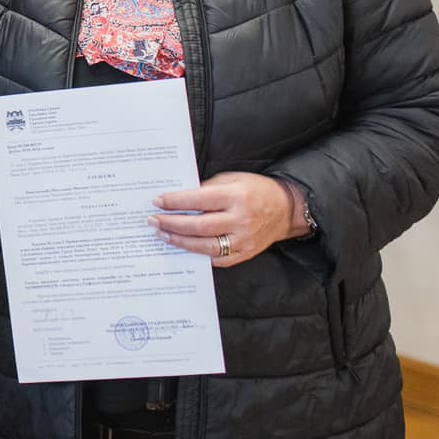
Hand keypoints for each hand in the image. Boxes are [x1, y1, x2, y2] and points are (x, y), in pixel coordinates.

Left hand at [150, 171, 298, 266]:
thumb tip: (179, 198)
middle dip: (171, 224)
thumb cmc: (255, 190)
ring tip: (162, 235)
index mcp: (236, 197)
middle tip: (153, 221)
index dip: (175, 202)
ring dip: (180, 241)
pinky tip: (183, 247)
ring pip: (205, 246)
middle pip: (199, 226)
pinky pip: (217, 258)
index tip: (157, 201)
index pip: (198, 200)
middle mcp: (240, 220)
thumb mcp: (232, 179)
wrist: (285, 209)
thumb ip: (207, 188)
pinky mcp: (244, 254)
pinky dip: (197, 254)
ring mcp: (243, 240)